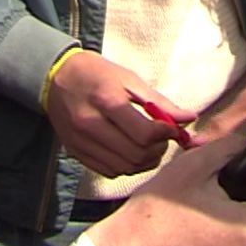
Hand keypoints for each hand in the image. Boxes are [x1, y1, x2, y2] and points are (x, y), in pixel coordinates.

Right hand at [46, 51, 193, 178]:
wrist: (56, 78)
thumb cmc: (97, 74)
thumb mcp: (129, 79)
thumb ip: (160, 102)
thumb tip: (190, 119)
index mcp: (106, 100)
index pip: (144, 133)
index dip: (165, 135)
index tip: (172, 129)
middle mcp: (90, 124)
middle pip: (135, 155)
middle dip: (158, 150)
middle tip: (163, 139)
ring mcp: (81, 142)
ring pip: (124, 168)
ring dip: (144, 162)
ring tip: (149, 146)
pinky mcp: (76, 153)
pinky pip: (109, 171)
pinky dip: (126, 166)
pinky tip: (130, 151)